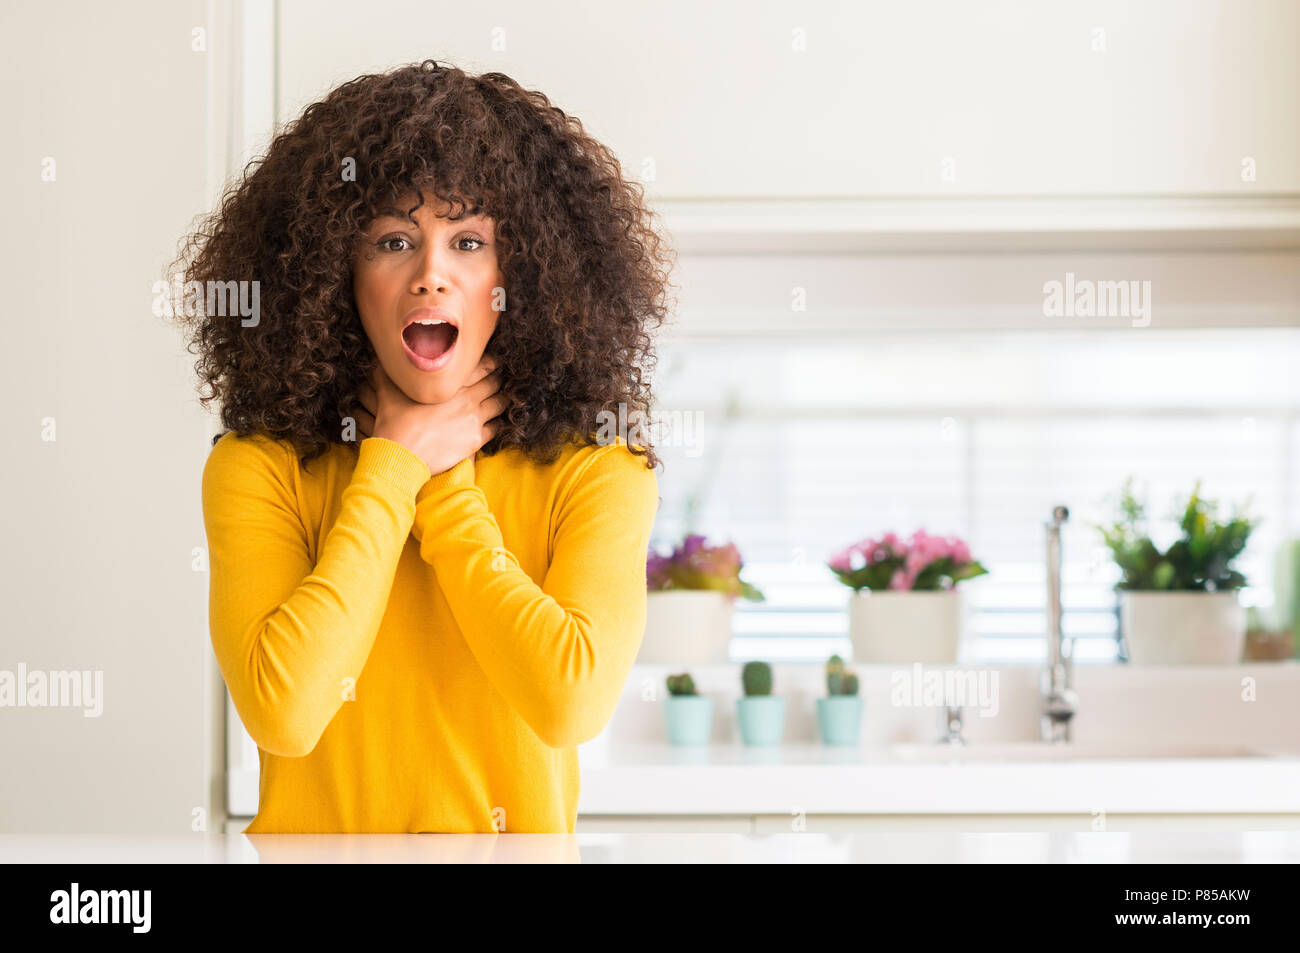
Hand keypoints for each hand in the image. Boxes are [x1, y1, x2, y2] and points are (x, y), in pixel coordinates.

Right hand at [351, 354, 505, 476]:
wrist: (400, 454)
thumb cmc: (394, 421)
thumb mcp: (388, 390)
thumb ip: (389, 371)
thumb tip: (382, 359)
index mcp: (451, 382)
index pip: (482, 365)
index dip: (490, 362)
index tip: (492, 363)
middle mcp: (467, 398)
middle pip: (494, 383)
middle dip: (496, 380)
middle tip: (497, 380)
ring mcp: (474, 419)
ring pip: (499, 404)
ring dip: (501, 400)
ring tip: (500, 400)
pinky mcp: (476, 440)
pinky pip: (496, 428)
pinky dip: (498, 423)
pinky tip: (495, 423)